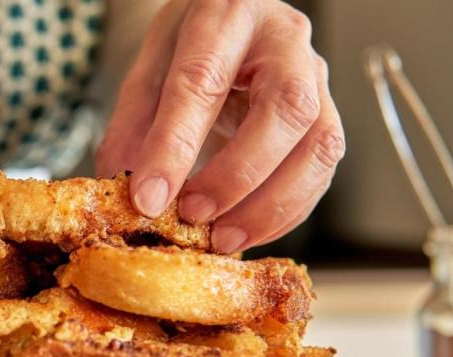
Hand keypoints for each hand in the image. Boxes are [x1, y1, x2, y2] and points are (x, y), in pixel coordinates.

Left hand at [97, 0, 344, 252]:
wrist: (229, 28)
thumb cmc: (188, 47)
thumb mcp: (147, 70)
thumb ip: (133, 128)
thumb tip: (126, 199)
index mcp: (226, 14)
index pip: (202, 81)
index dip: (174, 147)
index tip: (149, 200)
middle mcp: (284, 40)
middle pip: (283, 110)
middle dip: (237, 176)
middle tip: (194, 216)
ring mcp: (316, 77)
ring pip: (318, 145)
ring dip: (270, 205)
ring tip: (223, 239)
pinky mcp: (327, 116)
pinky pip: (321, 171)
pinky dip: (285, 212)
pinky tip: (247, 232)